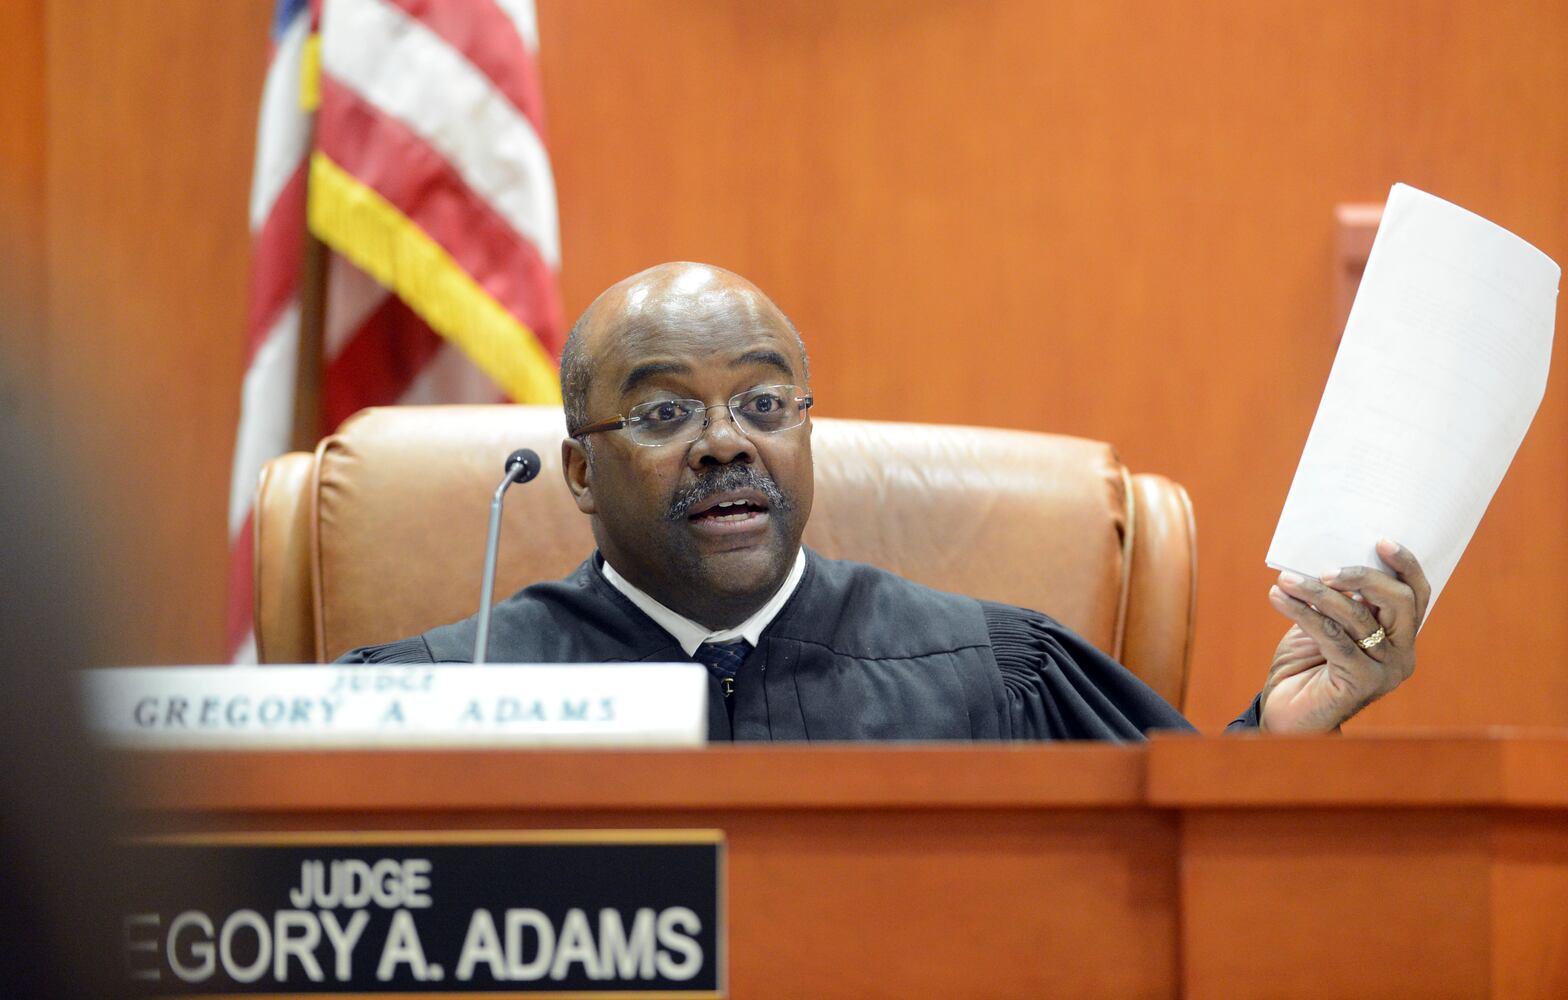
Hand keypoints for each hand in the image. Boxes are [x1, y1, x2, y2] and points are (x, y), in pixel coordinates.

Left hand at [1259, 540, 1430, 732]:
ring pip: (1358, 617)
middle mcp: (1401, 655)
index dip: (1405, 566)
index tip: (1381, 541)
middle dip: (1361, 577)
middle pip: (1398, 601)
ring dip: (1316, 593)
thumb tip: (1326, 559)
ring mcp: (1385, 671)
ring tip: (1285, 581)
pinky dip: (1303, 613)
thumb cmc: (1303, 665)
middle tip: (1323, 570)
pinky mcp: (1361, 683)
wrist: (1285, 714)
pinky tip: (1278, 598)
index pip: (1416, 596)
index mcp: (1400, 637)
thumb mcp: (1324, 624)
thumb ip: (1337, 599)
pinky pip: (1333, 637)